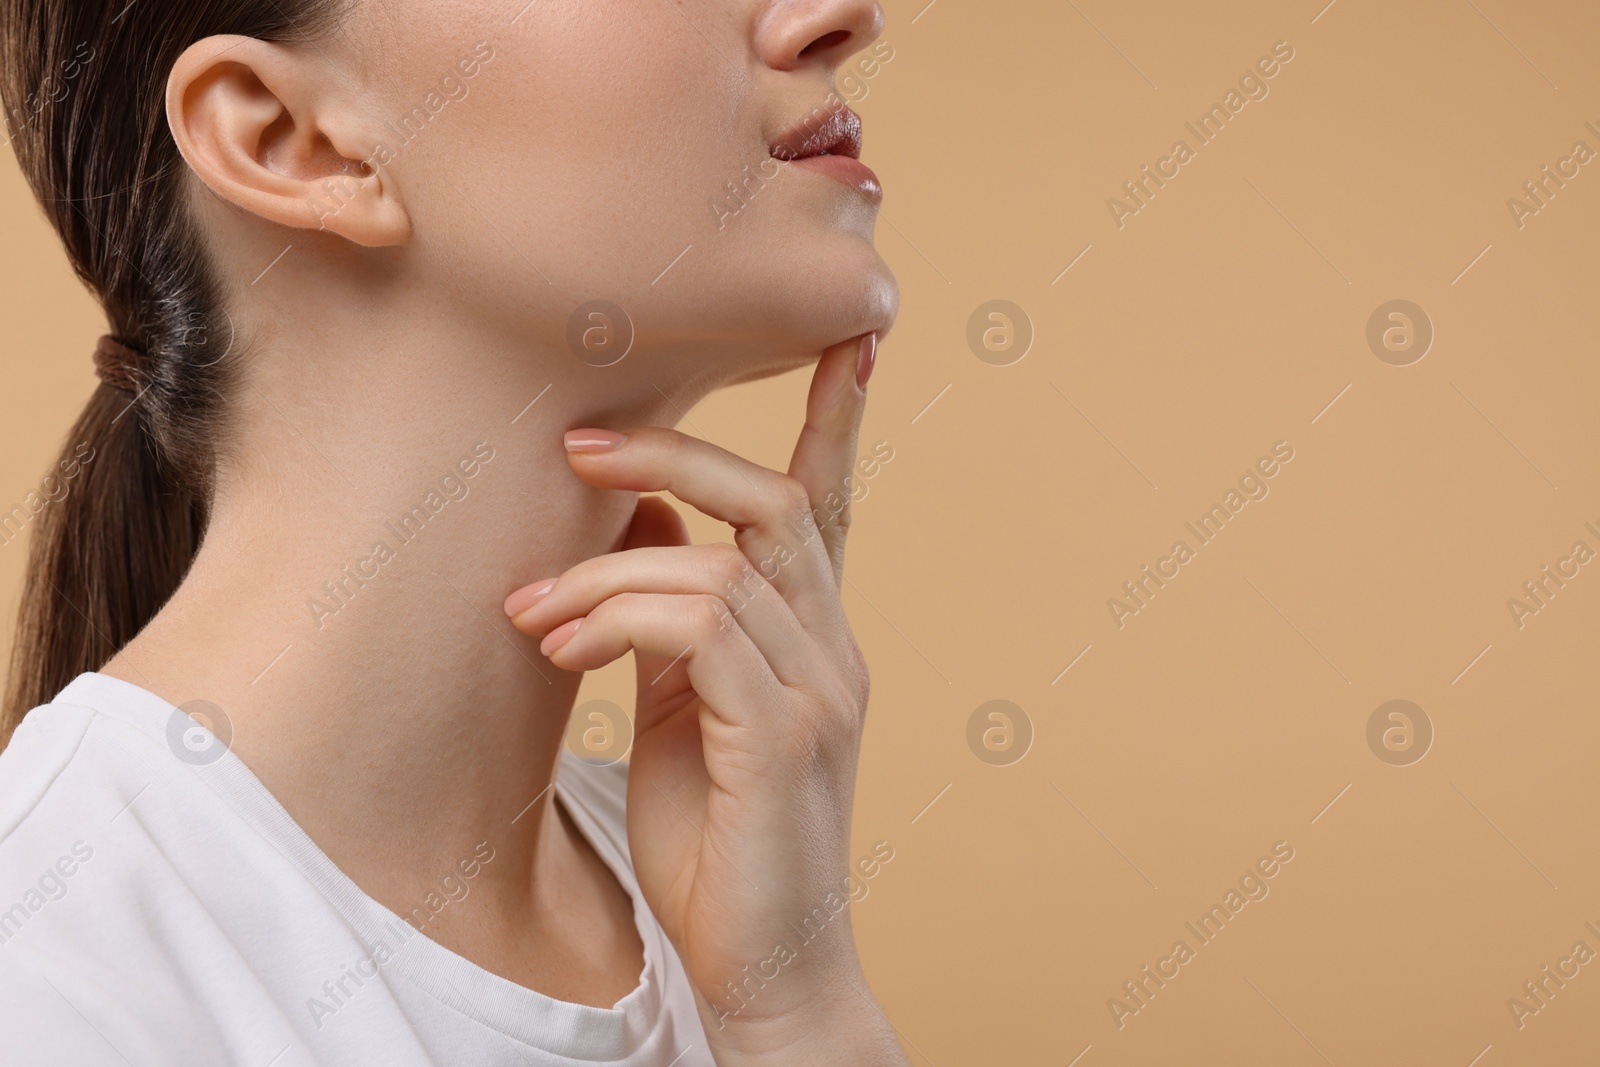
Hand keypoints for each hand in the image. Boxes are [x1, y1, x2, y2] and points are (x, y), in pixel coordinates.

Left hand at [506, 333, 908, 1063]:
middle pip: (773, 503)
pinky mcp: (785, 735)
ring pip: (723, 565)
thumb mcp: (686, 704)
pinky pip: (700, 629)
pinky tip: (564, 650)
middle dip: (677, 452)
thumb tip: (640, 513)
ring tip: (532, 612)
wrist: (763, 965)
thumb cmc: (719, 839)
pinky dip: (619, 618)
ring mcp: (820, 689)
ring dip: (607, 571)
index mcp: (815, 636)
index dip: (838, 416)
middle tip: (578, 445)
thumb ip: (676, 611)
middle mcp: (834, 648)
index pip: (830, 502)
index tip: (848, 335)